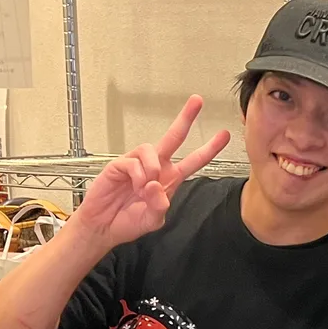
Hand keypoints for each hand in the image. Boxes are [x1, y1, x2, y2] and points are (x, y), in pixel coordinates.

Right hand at [68, 95, 228, 250]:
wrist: (103, 227)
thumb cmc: (128, 222)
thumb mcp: (152, 220)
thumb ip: (159, 207)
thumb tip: (156, 188)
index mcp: (169, 179)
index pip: (193, 160)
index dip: (209, 149)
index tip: (224, 135)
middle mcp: (155, 168)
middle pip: (173, 137)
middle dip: (185, 119)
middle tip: (197, 101)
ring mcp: (137, 164)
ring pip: (151, 149)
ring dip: (152, 168)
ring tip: (144, 187)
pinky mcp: (119, 166)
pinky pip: (132, 162)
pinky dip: (136, 176)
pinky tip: (134, 186)